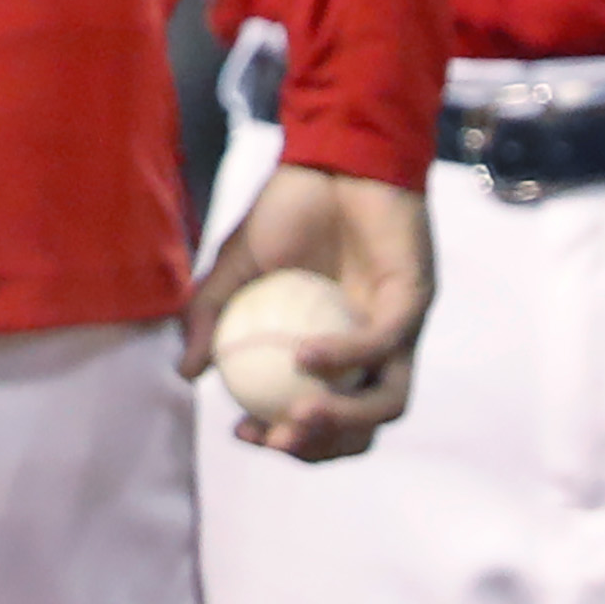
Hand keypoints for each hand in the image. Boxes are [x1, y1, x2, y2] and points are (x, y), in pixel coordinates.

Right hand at [181, 162, 433, 461]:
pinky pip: (385, 343)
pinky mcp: (417, 300)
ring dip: (344, 420)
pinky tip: (304, 354)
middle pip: (361, 430)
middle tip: (276, 436)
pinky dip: (346, 356)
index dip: (288, 440)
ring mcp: (398, 329)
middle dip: (319, 447)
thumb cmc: (289, 208)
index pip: (319, 418)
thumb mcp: (234, 266)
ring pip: (388, 403)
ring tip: (297, 414)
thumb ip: (209, 316)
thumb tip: (188, 373)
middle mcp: (372, 351)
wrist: (331, 156)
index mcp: (334, 352)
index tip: (244, 432)